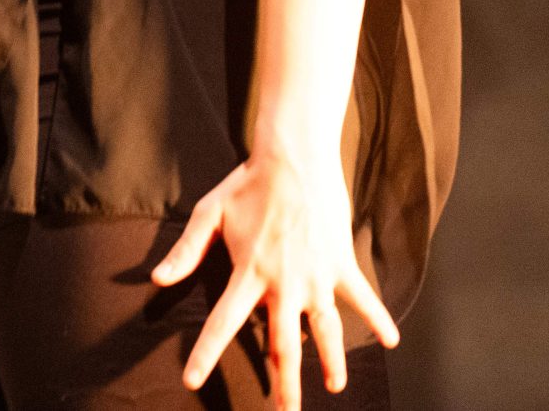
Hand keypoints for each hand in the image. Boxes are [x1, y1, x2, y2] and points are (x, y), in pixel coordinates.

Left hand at [154, 150, 398, 410]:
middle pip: (284, 344)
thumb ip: (185, 251)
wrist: (294, 159)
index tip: (193, 381)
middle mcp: (284, 283)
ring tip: (334, 388)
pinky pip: (363, 298)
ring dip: (330, 361)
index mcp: (248, 274)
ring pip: (326, 330)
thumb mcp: (208, 214)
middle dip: (284, 382)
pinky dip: (379, 319)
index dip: (205, 354)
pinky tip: (391, 342)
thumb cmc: (247, 185)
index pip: (222, 323)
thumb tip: (157, 279)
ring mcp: (317, 277)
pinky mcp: (341, 265)